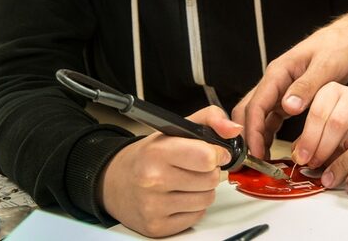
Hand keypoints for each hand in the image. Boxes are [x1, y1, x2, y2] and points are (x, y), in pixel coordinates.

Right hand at [98, 106, 241, 237]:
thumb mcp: (175, 128)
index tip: (214, 152)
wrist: (114, 181)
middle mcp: (153, 180)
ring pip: (207, 199)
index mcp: (158, 152)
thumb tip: (233, 128)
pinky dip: (193, 207)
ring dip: (202, 190)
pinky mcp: (157, 227)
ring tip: (185, 181)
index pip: (207, 157)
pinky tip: (177, 197)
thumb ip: (209, 119)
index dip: (217, 154)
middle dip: (208, 172)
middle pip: (211, 179)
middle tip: (193, 167)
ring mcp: (154, 206)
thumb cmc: (147, 155)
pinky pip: (197, 217)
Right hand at [233, 16, 347, 157]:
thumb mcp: (325, 67)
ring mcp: (279, 91)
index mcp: (278, 72)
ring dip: (255, 138)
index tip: (255, 153)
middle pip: (248, 111)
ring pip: (257, 117)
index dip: (252, 131)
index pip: (256, 105)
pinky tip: (271, 150)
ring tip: (260, 162)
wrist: (347, 41)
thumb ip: (306, 86)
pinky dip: (267, 135)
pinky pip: (270, 119)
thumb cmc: (336, 49)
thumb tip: (287, 106)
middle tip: (251, 162)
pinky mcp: (286, 99)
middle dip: (245, 136)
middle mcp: (274, 82)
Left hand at [292, 82, 347, 168]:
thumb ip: (305, 138)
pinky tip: (347, 168)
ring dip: (339, 158)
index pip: (319, 112)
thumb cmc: (330, 126)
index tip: (301, 157)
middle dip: (321, 148)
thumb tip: (298, 155)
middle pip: (336, 123)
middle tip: (313, 165)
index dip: (309, 138)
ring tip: (329, 170)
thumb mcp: (314, 125)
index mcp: (332, 89)